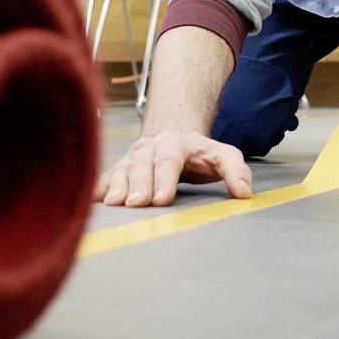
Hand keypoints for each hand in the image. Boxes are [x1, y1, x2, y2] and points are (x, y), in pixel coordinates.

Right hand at [94, 131, 252, 206]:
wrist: (173, 134)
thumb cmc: (200, 153)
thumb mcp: (224, 155)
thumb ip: (236, 171)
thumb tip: (244, 193)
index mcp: (176, 145)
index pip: (169, 161)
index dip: (164, 179)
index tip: (162, 199)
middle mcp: (150, 148)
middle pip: (142, 165)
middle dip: (138, 184)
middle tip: (136, 204)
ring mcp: (133, 157)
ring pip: (122, 169)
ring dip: (116, 186)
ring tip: (113, 204)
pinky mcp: (120, 167)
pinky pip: (107, 175)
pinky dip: (99, 186)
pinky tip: (93, 199)